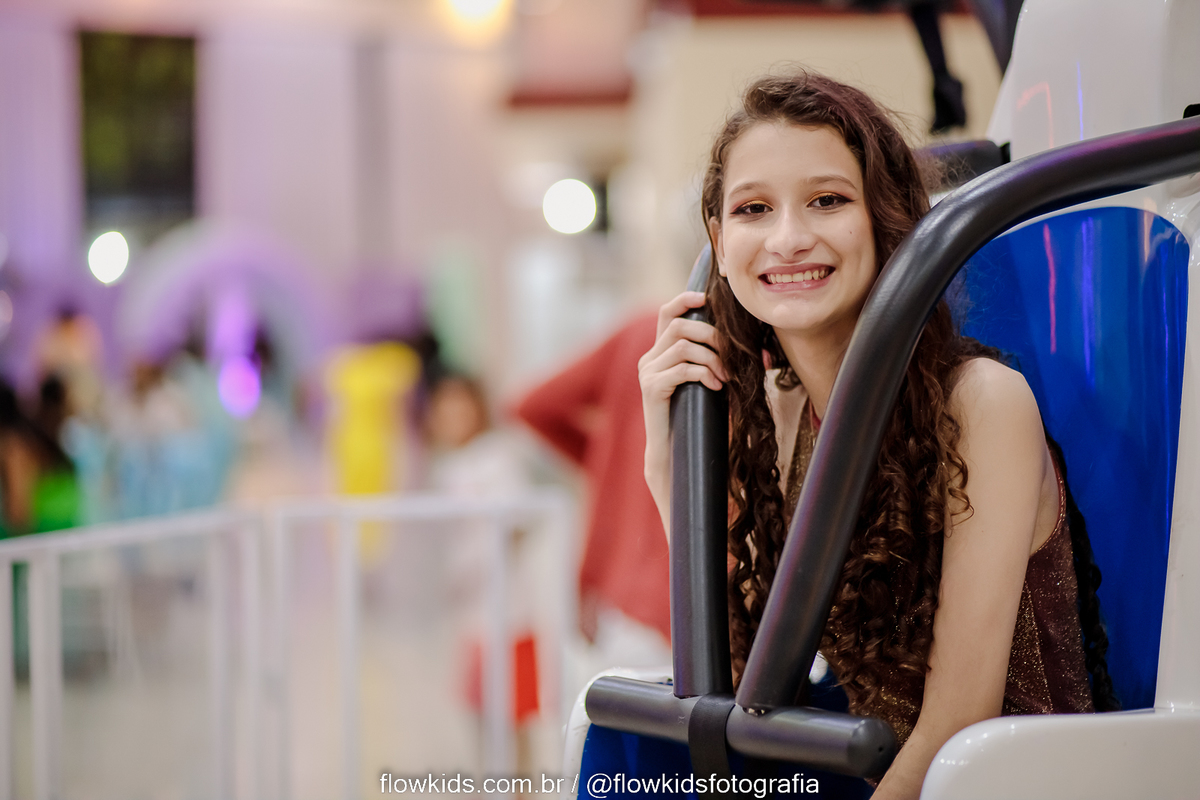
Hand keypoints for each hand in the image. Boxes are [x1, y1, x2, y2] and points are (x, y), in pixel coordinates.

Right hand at [638, 291, 727, 528]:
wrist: (674, 453)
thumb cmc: (695, 417)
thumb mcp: (704, 381)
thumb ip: (710, 358)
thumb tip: (741, 339)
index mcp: (659, 352)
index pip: (666, 312)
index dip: (685, 300)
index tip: (707, 299)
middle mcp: (649, 359)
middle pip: (679, 326)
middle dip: (711, 336)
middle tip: (730, 356)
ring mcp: (647, 373)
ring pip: (683, 345)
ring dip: (712, 358)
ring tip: (726, 377)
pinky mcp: (651, 389)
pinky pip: (682, 369)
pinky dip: (704, 374)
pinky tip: (716, 388)